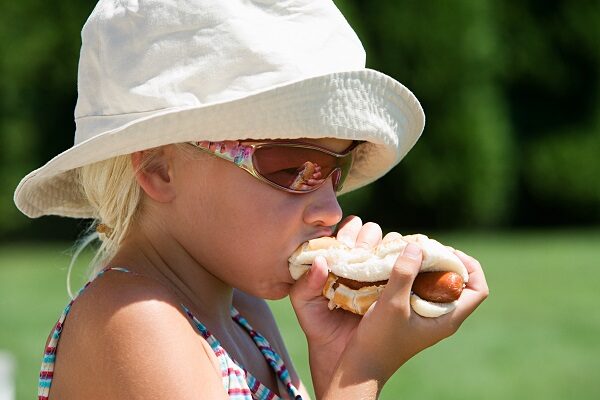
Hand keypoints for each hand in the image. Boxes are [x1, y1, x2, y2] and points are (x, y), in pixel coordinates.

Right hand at [289, 216, 488, 395]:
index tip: (445, 253)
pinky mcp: (410, 312)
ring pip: (435, 281)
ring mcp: (425, 314)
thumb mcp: (392, 305)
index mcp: (448, 318)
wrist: (361, 365)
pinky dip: (409, 273)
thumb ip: (404, 274)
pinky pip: (417, 286)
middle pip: (456, 280)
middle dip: (441, 259)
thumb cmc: (379, 340)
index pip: (478, 288)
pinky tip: (392, 266)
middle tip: (420, 248)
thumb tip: (418, 246)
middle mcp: (441, 315)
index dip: (468, 266)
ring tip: (404, 254)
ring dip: (422, 264)